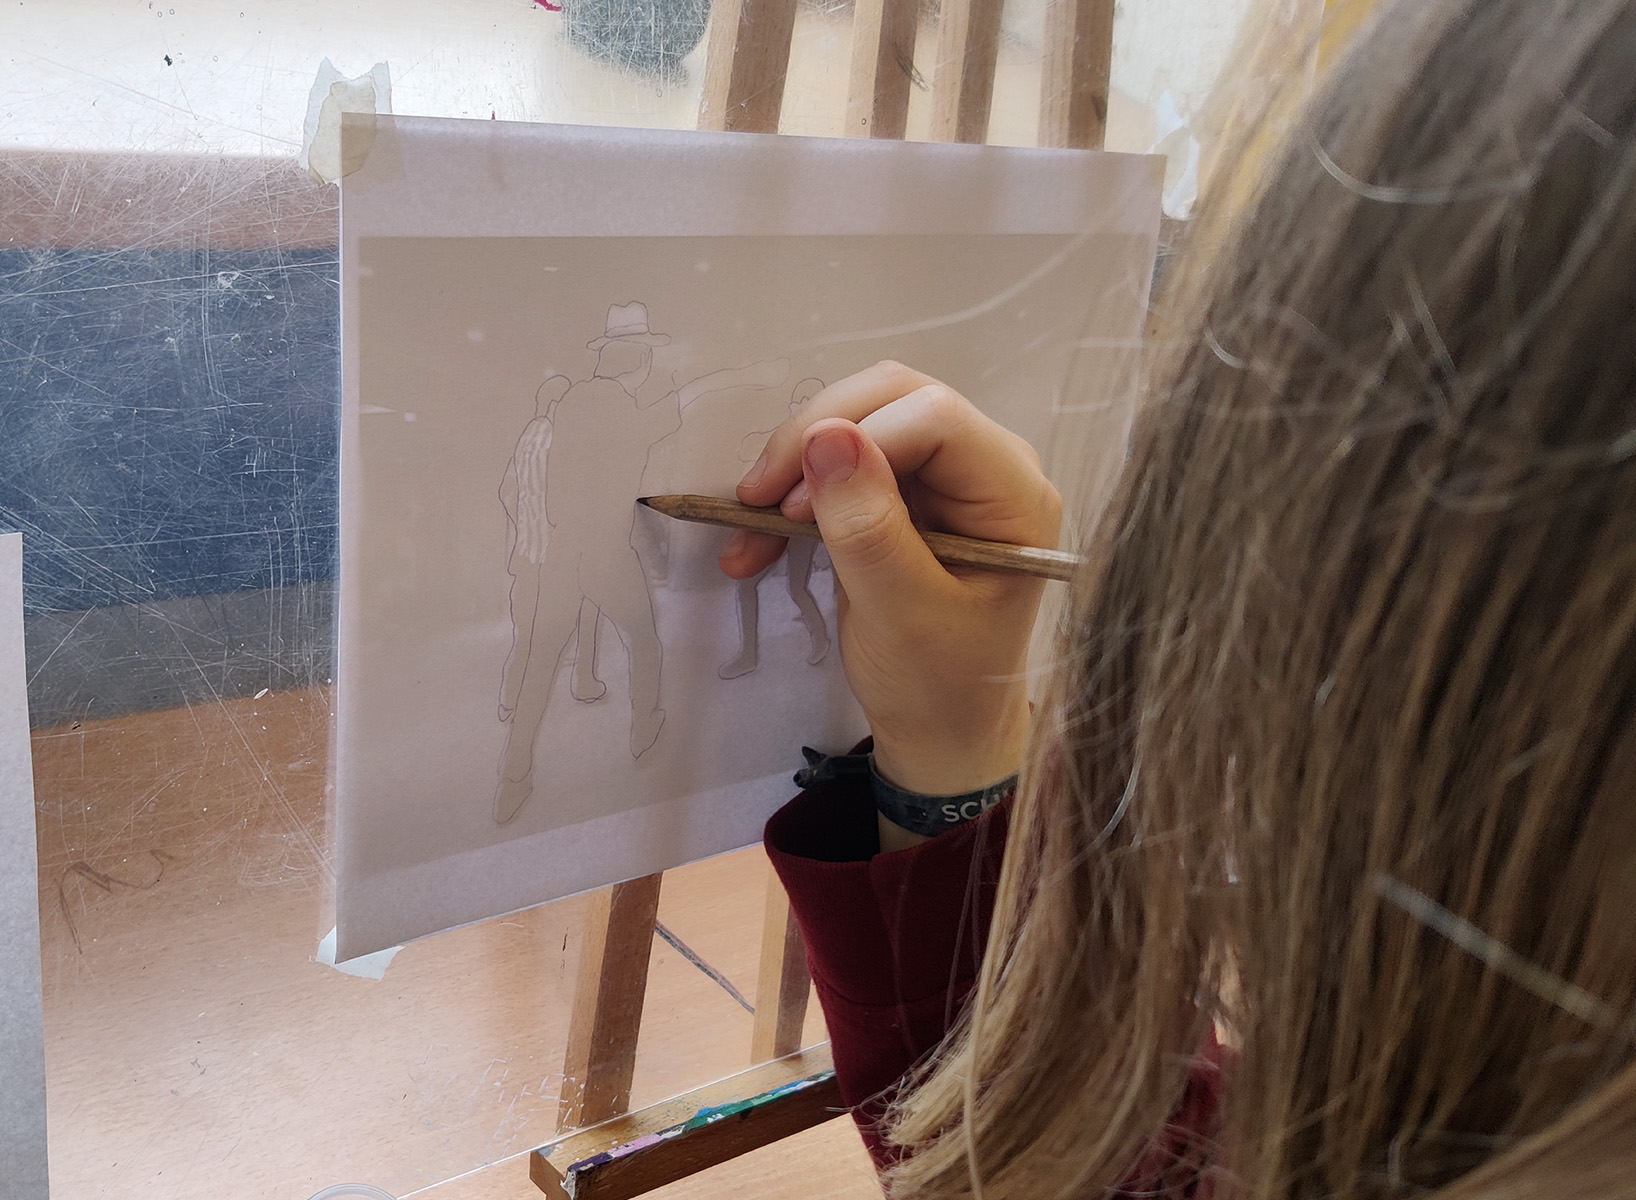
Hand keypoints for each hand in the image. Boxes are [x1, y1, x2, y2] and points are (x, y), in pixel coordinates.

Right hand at [721, 361, 1061, 802]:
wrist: (942, 734)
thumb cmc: (937, 684)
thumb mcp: (900, 614)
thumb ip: (868, 527)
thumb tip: (824, 435)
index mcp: (1013, 495)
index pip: (934, 416)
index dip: (858, 439)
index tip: (795, 506)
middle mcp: (987, 468)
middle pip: (894, 398)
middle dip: (816, 437)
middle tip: (757, 499)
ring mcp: (946, 478)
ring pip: (860, 421)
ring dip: (795, 465)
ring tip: (748, 528)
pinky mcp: (907, 495)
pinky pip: (843, 463)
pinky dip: (794, 495)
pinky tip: (755, 544)